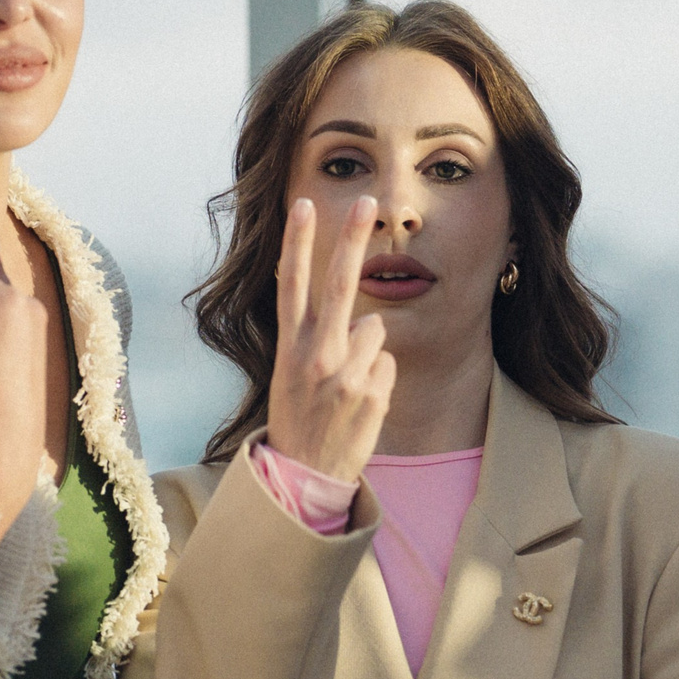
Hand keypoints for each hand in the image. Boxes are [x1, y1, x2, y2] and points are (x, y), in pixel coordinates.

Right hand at [266, 194, 394, 482]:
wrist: (305, 477)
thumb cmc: (299, 418)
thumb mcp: (290, 375)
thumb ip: (316, 340)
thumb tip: (362, 315)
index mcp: (290, 349)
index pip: (292, 285)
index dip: (297, 243)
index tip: (304, 205)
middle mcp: (316, 356)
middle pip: (339, 284)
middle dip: (352, 239)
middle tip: (367, 201)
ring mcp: (347, 375)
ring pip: (375, 330)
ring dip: (368, 351)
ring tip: (346, 386)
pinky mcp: (374, 394)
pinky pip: (388, 365)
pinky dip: (378, 380)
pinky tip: (359, 404)